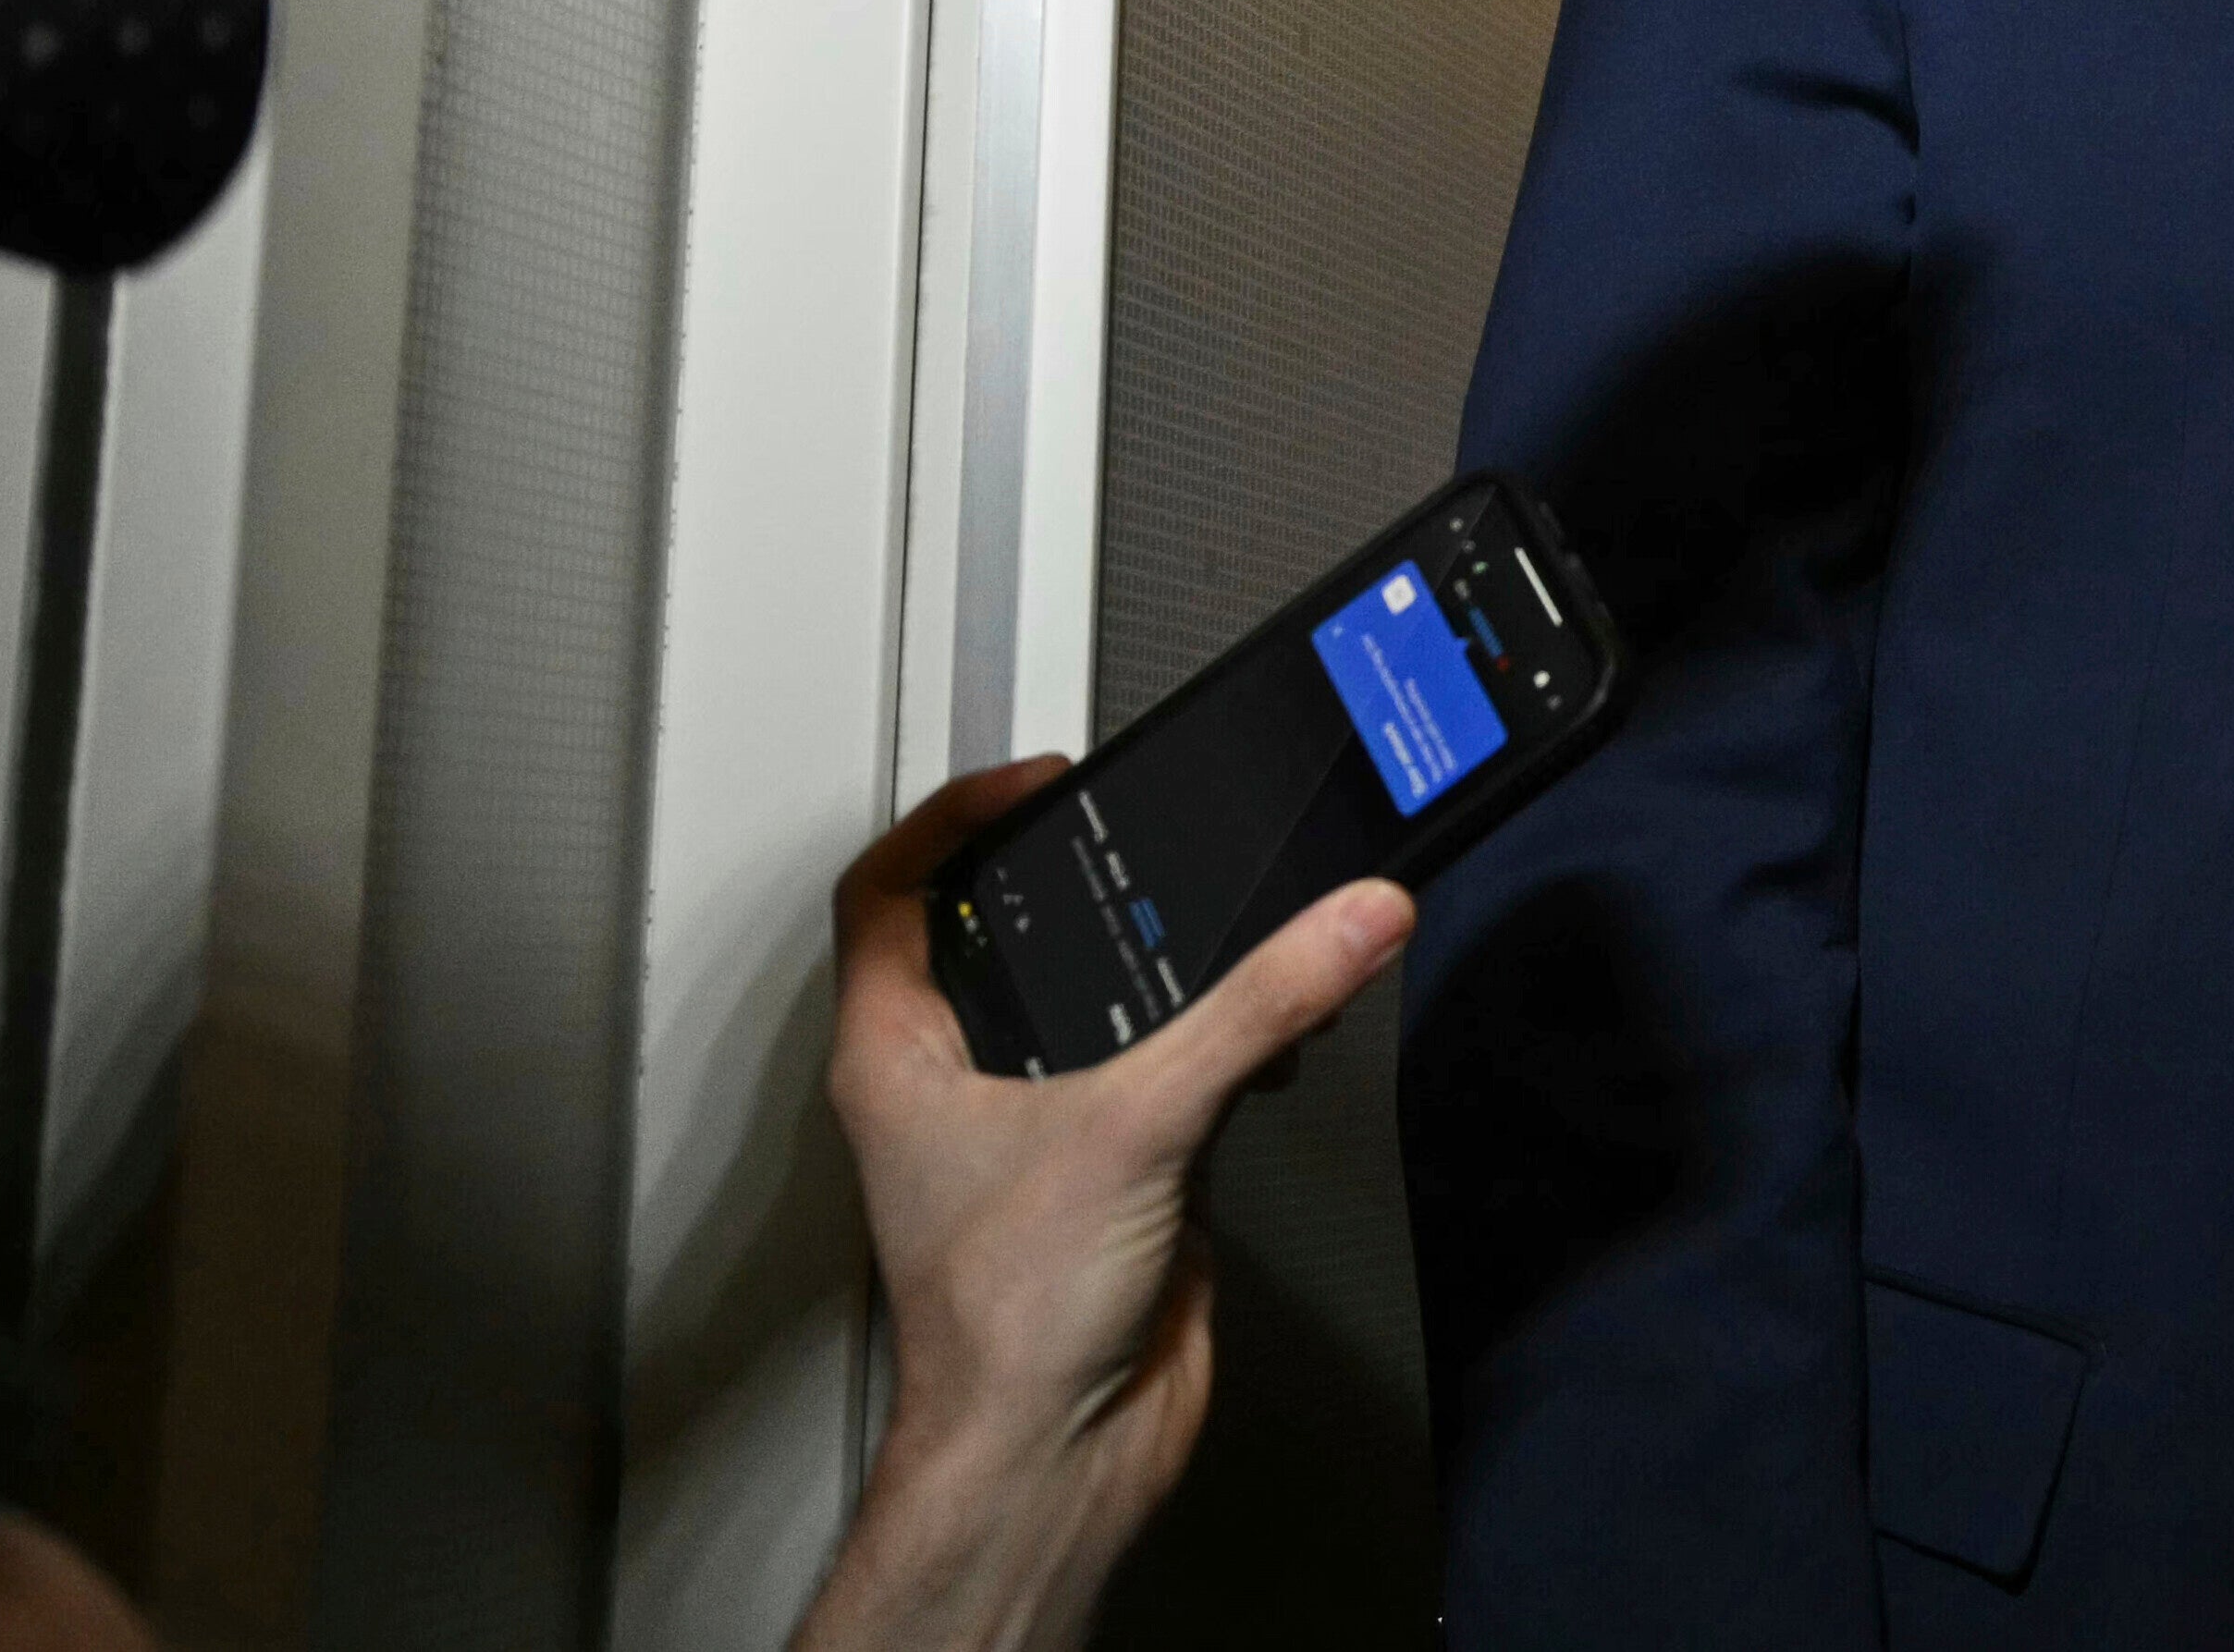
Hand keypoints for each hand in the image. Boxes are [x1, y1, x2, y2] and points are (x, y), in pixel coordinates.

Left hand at [794, 762, 1406, 1651]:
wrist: (1053, 1452)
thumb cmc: (1007, 1320)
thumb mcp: (1137, 1120)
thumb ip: (1256, 1008)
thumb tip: (1348, 917)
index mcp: (898, 1060)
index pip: (885, 897)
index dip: (949, 818)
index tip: (1032, 780)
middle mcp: (955, 1090)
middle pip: (992, 942)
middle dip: (1069, 884)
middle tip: (1129, 828)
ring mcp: (1034, 1134)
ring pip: (1086, 1011)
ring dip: (1158, 968)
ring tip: (1214, 920)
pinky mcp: (1115, 1175)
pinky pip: (1165, 1075)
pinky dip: (1217, 1040)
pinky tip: (1265, 1028)